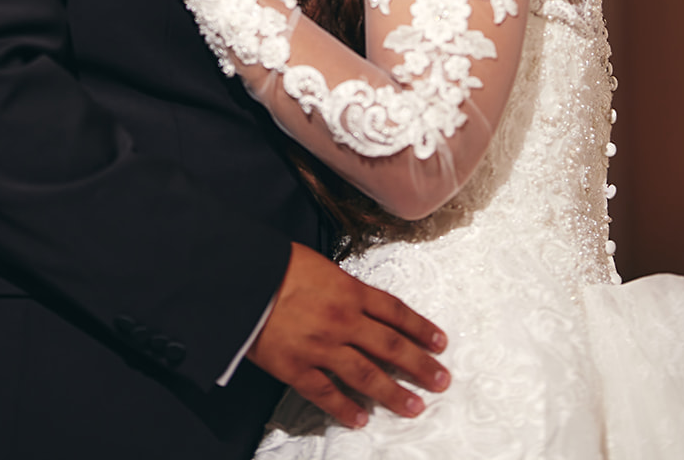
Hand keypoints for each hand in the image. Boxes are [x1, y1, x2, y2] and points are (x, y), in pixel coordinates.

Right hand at [248, 243, 449, 428]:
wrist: (242, 278)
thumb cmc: (276, 264)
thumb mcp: (319, 265)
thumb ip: (343, 287)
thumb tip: (360, 302)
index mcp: (349, 290)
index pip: (395, 312)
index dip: (420, 328)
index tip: (439, 342)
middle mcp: (343, 320)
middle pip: (390, 346)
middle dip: (419, 365)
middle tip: (441, 380)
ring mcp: (321, 346)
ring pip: (366, 375)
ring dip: (393, 392)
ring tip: (415, 407)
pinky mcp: (297, 367)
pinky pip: (326, 393)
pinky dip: (345, 409)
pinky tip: (361, 419)